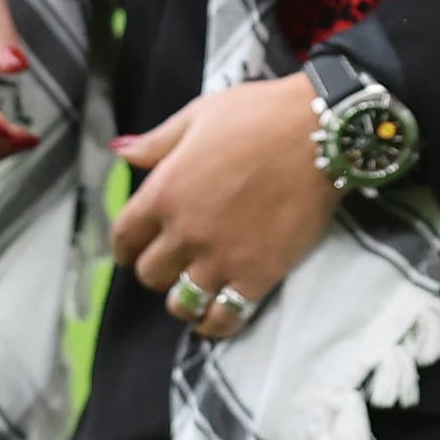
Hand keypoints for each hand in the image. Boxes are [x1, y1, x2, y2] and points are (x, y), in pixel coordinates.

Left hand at [109, 76, 335, 338]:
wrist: (321, 135)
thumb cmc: (258, 115)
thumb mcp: (198, 115)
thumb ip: (156, 142)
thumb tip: (119, 152)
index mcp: (163, 192)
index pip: (124, 238)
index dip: (127, 245)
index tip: (136, 245)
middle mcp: (185, 233)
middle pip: (150, 274)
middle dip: (157, 267)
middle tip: (174, 259)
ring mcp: (221, 259)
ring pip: (180, 303)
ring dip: (183, 297)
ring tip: (196, 286)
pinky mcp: (257, 277)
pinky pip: (224, 319)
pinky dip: (215, 324)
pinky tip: (215, 316)